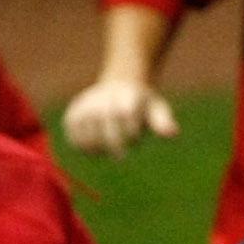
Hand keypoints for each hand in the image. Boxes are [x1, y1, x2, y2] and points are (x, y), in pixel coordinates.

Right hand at [61, 75, 176, 157]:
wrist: (118, 87)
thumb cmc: (143, 105)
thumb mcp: (157, 109)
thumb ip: (163, 122)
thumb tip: (172, 134)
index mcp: (126, 97)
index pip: (125, 117)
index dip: (131, 134)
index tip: (135, 137)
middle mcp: (102, 100)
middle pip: (107, 132)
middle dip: (116, 146)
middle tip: (122, 155)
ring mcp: (84, 108)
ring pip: (90, 140)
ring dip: (100, 150)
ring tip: (108, 148)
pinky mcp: (71, 117)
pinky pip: (75, 141)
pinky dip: (86, 149)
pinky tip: (96, 147)